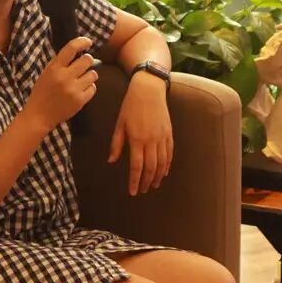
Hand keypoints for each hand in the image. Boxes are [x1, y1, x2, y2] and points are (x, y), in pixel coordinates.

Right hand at [23, 37, 97, 132]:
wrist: (39, 116)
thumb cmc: (42, 92)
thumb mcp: (46, 74)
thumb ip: (61, 64)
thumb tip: (81, 53)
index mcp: (54, 68)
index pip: (71, 48)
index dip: (82, 42)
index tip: (88, 42)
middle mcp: (65, 77)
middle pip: (87, 60)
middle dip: (87, 61)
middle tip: (83, 65)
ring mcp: (73, 89)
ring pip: (93, 74)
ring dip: (89, 75)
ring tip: (81, 80)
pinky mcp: (80, 100)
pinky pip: (93, 88)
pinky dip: (89, 88)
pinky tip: (80, 90)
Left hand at [108, 72, 172, 195]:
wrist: (149, 90)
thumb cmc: (131, 106)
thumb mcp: (120, 124)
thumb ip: (116, 144)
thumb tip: (111, 161)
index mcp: (137, 139)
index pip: (137, 166)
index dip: (135, 181)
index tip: (133, 192)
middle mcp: (151, 140)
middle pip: (150, 167)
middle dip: (146, 181)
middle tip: (142, 191)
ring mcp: (162, 137)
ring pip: (162, 162)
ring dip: (157, 176)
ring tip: (153, 185)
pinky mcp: (169, 133)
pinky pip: (170, 153)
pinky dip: (167, 164)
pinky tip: (164, 172)